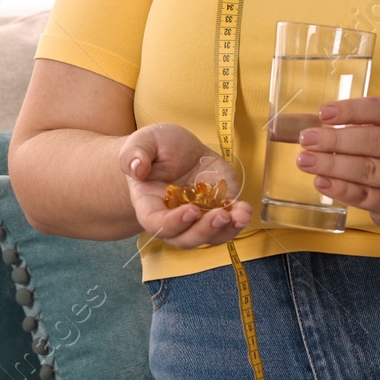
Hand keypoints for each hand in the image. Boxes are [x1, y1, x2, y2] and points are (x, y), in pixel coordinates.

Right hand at [119, 123, 252, 248]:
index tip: (190, 210)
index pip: (156, 224)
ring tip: (240, 215)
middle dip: (204, 231)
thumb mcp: (143, 141)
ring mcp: (197, 217)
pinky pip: (227, 224)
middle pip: (185, 238)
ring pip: (209, 237)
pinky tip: (245, 209)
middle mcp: (173, 218)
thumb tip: (137, 169)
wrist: (176, 149)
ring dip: (226, 230)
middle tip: (220, 215)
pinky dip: (238, 220)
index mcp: (150, 205)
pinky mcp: (217, 208)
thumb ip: (135, 154)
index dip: (173, 223)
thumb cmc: (155, 148)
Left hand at [296, 95, 379, 239]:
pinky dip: (341, 189)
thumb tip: (315, 125)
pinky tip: (321, 182)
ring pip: (367, 170)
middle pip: (373, 141)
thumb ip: (361, 128)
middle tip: (306, 138)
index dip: (351, 109)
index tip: (322, 112)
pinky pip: (365, 196)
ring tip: (305, 160)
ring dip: (332, 164)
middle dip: (335, 139)